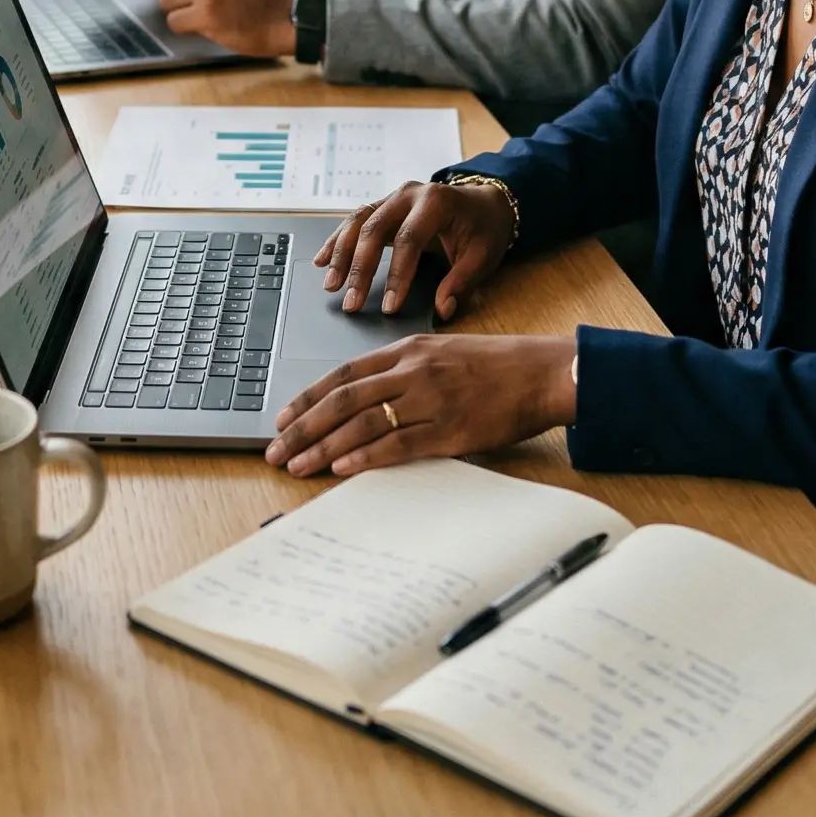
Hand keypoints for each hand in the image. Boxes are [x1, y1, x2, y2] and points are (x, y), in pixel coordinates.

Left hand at [265, 334, 577, 477]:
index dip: (308, 396)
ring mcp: (429, 400)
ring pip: (363, 423)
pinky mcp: (450, 429)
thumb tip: (366, 396)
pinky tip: (342, 467)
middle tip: (275, 448)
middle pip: (343, 398)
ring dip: (324, 446)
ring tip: (297, 465)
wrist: (540, 372)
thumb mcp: (442, 352)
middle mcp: (412, 371)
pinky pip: (399, 443)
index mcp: (407, 349)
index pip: (344, 373)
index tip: (283, 417)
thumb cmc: (495, 364)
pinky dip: (366, 455)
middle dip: (303, 426)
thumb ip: (404, 369)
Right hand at [317, 180, 516, 319]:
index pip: (409, 240)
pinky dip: (337, 240)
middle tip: (351, 303)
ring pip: (358, 221)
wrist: (486, 201)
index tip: (390, 307)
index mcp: (436, 202)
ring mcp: (393, 197)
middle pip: (375, 228)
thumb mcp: (483, 256)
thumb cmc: (485, 229)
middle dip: (359, 268)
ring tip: (330, 284)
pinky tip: (321, 260)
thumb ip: (462, 282)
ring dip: (341, 253)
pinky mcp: (384, 206)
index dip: (397, 275)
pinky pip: (355, 220)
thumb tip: (443, 310)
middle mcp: (409, 194)